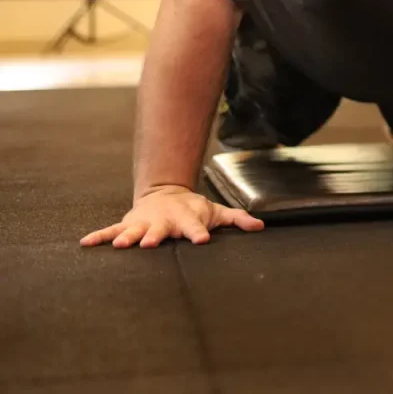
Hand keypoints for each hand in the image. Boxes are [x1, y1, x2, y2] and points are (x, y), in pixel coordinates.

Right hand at [80, 186, 263, 248]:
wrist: (166, 195)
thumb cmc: (193, 209)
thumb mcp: (217, 212)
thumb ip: (237, 219)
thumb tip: (260, 226)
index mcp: (187, 220)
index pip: (195, 227)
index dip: (198, 233)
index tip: (201, 241)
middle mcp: (164, 222)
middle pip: (160, 230)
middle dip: (155, 236)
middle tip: (151, 243)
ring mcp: (144, 223)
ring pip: (134, 231)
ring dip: (126, 237)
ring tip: (117, 245)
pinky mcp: (128, 225)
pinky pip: (110, 231)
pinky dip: (99, 236)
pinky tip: (84, 243)